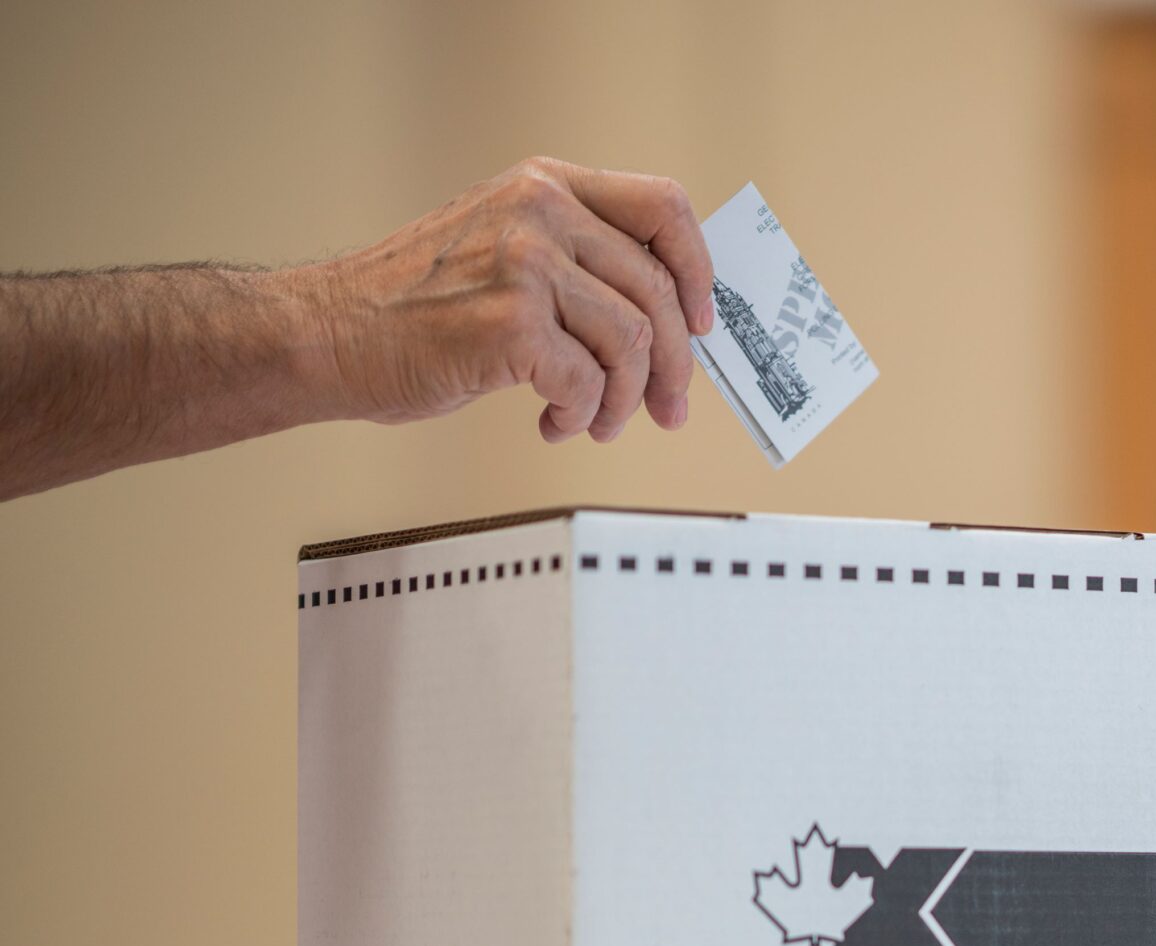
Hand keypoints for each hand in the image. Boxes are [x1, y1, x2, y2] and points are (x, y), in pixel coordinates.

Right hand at [293, 156, 715, 443]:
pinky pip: (588, 383)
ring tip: (596, 423)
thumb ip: (577, 261)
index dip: (697, 270)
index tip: (701, 324)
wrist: (328, 336)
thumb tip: (669, 320)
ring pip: (632, 342)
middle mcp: (540, 212)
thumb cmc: (415, 307)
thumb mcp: (503, 247)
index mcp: (545, 186)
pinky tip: (553, 423)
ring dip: (623, 401)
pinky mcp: (511, 324)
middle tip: (668, 409)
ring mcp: (525, 265)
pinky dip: (581, 417)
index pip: (663, 207)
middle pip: (658, 291)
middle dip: (674, 365)